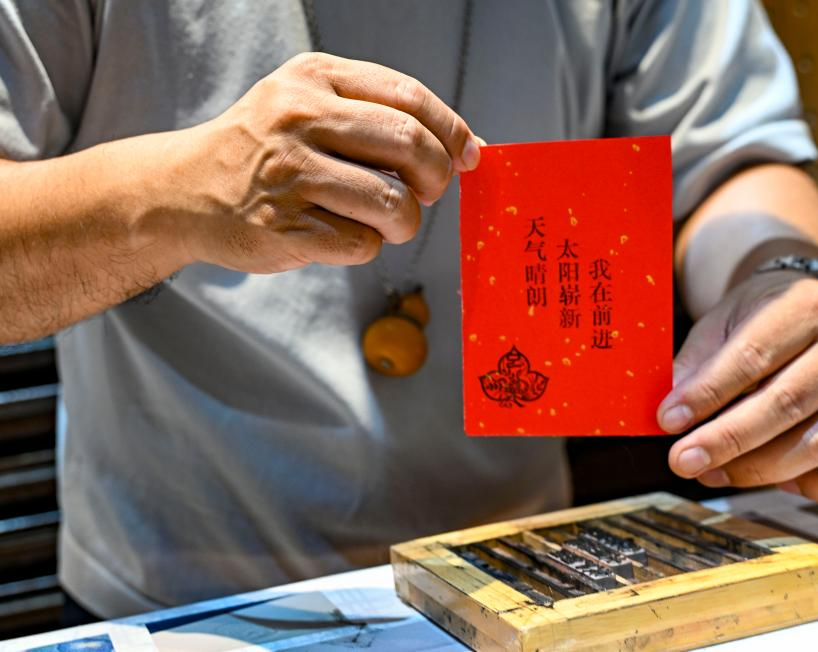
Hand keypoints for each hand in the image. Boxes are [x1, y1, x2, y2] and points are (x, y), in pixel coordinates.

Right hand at [172, 52, 479, 272]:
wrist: (183, 190)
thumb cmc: (266, 149)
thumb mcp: (308, 105)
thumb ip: (379, 116)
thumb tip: (469, 149)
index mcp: (314, 79)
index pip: (409, 97)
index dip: (452, 131)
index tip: (469, 156)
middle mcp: (299, 119)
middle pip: (410, 145)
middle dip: (436, 177)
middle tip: (428, 192)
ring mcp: (289, 175)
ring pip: (394, 205)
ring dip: (406, 223)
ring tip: (387, 222)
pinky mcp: (284, 227)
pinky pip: (362, 244)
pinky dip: (366, 246)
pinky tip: (341, 233)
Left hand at [657, 270, 817, 502]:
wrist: (815, 308)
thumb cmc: (761, 318)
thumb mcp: (723, 321)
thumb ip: (697, 364)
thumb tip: (669, 417)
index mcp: (807, 307)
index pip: (754, 356)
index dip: (708, 393)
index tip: (668, 421)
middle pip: (788, 403)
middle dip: (728, 440)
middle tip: (682, 461)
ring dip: (759, 470)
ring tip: (710, 473)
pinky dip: (817, 486)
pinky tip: (778, 483)